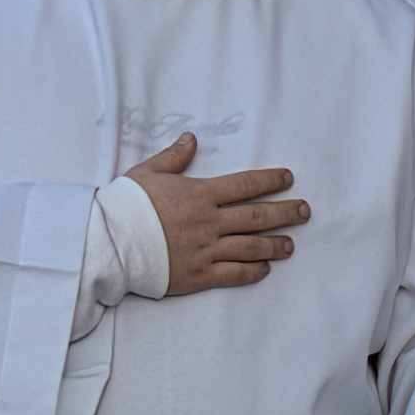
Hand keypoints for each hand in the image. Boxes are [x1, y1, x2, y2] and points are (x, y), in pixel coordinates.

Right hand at [129, 134, 306, 294]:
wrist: (110, 242)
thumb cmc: (126, 206)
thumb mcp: (147, 173)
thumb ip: (173, 158)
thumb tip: (191, 139)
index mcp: (200, 194)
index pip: (244, 185)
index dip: (269, 180)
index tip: (288, 179)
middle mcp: (209, 222)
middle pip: (256, 216)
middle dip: (285, 213)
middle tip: (304, 211)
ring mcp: (206, 250)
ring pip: (250, 246)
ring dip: (274, 244)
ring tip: (291, 245)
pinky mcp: (198, 275)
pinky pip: (233, 274)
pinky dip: (252, 272)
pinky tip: (265, 269)